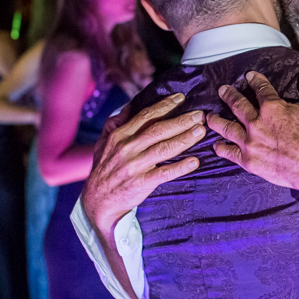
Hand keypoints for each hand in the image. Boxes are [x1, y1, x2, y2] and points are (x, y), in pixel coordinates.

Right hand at [80, 93, 203, 235]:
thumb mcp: (103, 142)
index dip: (164, 106)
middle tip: (199, 115)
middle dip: (181, 121)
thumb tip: (130, 106)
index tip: (181, 98)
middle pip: (158, 130)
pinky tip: (194, 162)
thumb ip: (115, 124)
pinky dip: (180, 167)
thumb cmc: (104, 168)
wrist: (98, 200)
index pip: (145, 116)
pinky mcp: (141, 183)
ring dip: (185, 139)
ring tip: (200, 131)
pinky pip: (164, 173)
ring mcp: (134, 166)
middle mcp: (127, 148)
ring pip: (164, 149)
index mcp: (119, 135)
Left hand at [206, 72, 298, 190]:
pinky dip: (221, 148)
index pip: (260, 89)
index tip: (249, 76)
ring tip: (209, 116)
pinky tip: (216, 145)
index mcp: (273, 108)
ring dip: (216, 120)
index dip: (254, 80)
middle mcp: (256, 123)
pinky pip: (230, 152)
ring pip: (226, 127)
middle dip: (228, 95)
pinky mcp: (249, 161)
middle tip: (222, 90)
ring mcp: (250, 143)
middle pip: (237, 105)